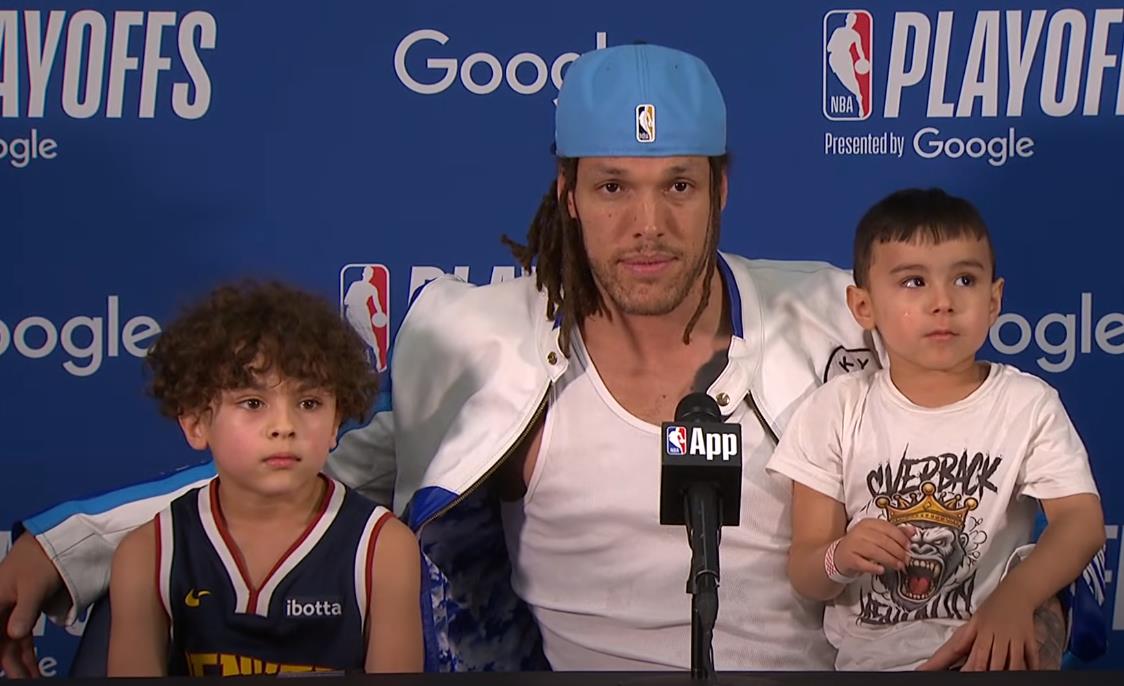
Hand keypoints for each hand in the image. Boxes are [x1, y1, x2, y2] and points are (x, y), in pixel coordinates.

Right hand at [0, 534, 63, 677]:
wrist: (52, 542)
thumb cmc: (40, 560)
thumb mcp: (32, 586)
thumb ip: (24, 611)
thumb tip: (14, 635)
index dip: (2, 659)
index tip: (12, 676)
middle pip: (2, 645)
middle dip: (13, 666)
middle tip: (28, 680)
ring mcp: (10, 613)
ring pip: (11, 645)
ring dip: (20, 663)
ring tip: (34, 678)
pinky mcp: (24, 612)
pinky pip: (21, 638)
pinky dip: (26, 652)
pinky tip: (31, 667)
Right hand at [833, 518, 913, 576]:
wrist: (840, 555)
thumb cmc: (862, 545)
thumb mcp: (878, 536)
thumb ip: (895, 533)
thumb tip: (912, 531)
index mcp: (868, 523)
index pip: (888, 528)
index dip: (901, 538)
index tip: (908, 546)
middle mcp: (859, 532)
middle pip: (883, 541)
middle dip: (898, 551)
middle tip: (905, 559)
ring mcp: (852, 544)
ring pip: (875, 552)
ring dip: (890, 560)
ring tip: (898, 566)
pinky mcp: (848, 558)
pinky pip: (863, 563)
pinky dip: (874, 567)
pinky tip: (881, 569)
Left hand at [918, 586, 1038, 670]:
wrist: (1016, 592)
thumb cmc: (991, 610)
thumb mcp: (973, 623)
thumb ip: (960, 642)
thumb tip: (945, 657)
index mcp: (982, 632)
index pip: (978, 654)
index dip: (974, 667)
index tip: (969, 675)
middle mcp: (999, 636)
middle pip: (996, 660)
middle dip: (992, 671)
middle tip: (987, 678)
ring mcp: (1016, 638)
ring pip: (1015, 661)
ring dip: (1011, 671)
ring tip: (1006, 679)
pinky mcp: (1030, 639)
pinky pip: (1032, 656)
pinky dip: (1032, 666)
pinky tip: (1029, 673)